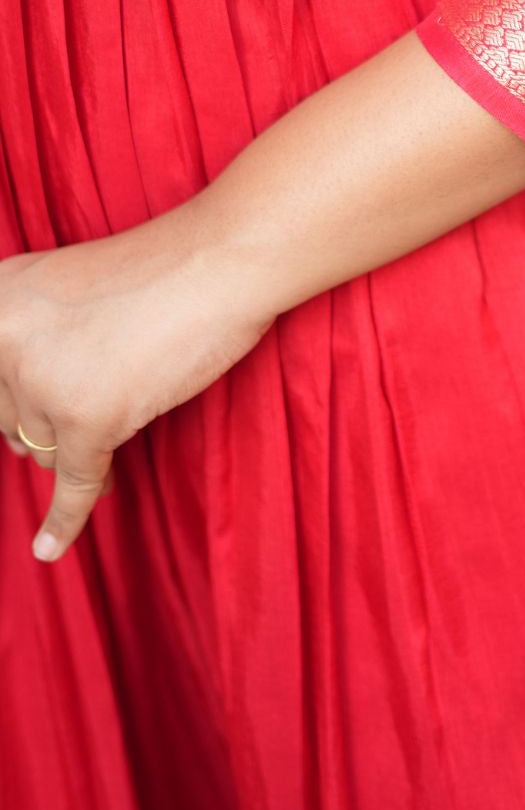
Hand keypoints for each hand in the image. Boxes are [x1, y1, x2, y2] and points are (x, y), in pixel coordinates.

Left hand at [0, 203, 276, 562]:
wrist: (218, 261)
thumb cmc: (159, 268)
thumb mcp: (64, 285)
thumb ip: (28, 335)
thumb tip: (13, 428)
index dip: (17, 402)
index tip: (25, 419)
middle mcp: (3, 339)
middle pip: (9, 417)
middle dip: (49, 418)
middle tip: (92, 396)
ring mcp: (45, 381)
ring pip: (43, 449)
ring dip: (79, 442)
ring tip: (120, 414)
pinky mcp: (89, 419)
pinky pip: (73, 487)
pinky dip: (64, 523)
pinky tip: (49, 548)